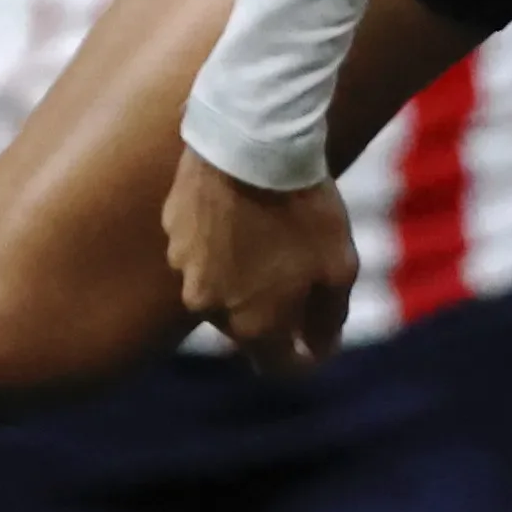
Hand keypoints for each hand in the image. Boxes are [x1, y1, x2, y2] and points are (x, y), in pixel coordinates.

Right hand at [165, 150, 355, 373]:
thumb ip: (328, 319)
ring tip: (270, 233)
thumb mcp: (339, 268)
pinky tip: (244, 210)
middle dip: (272, 310)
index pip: (277, 366)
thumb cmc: (306, 210)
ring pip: (219, 285)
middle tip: (300, 270)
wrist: (255, 145)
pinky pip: (200, 247)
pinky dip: (220, 239)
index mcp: (253, 326)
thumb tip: (318, 351)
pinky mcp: (172, 229)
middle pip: (246, 326)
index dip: (302, 357)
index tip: (317, 339)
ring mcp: (184, 267)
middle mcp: (210, 307)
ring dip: (242, 273)